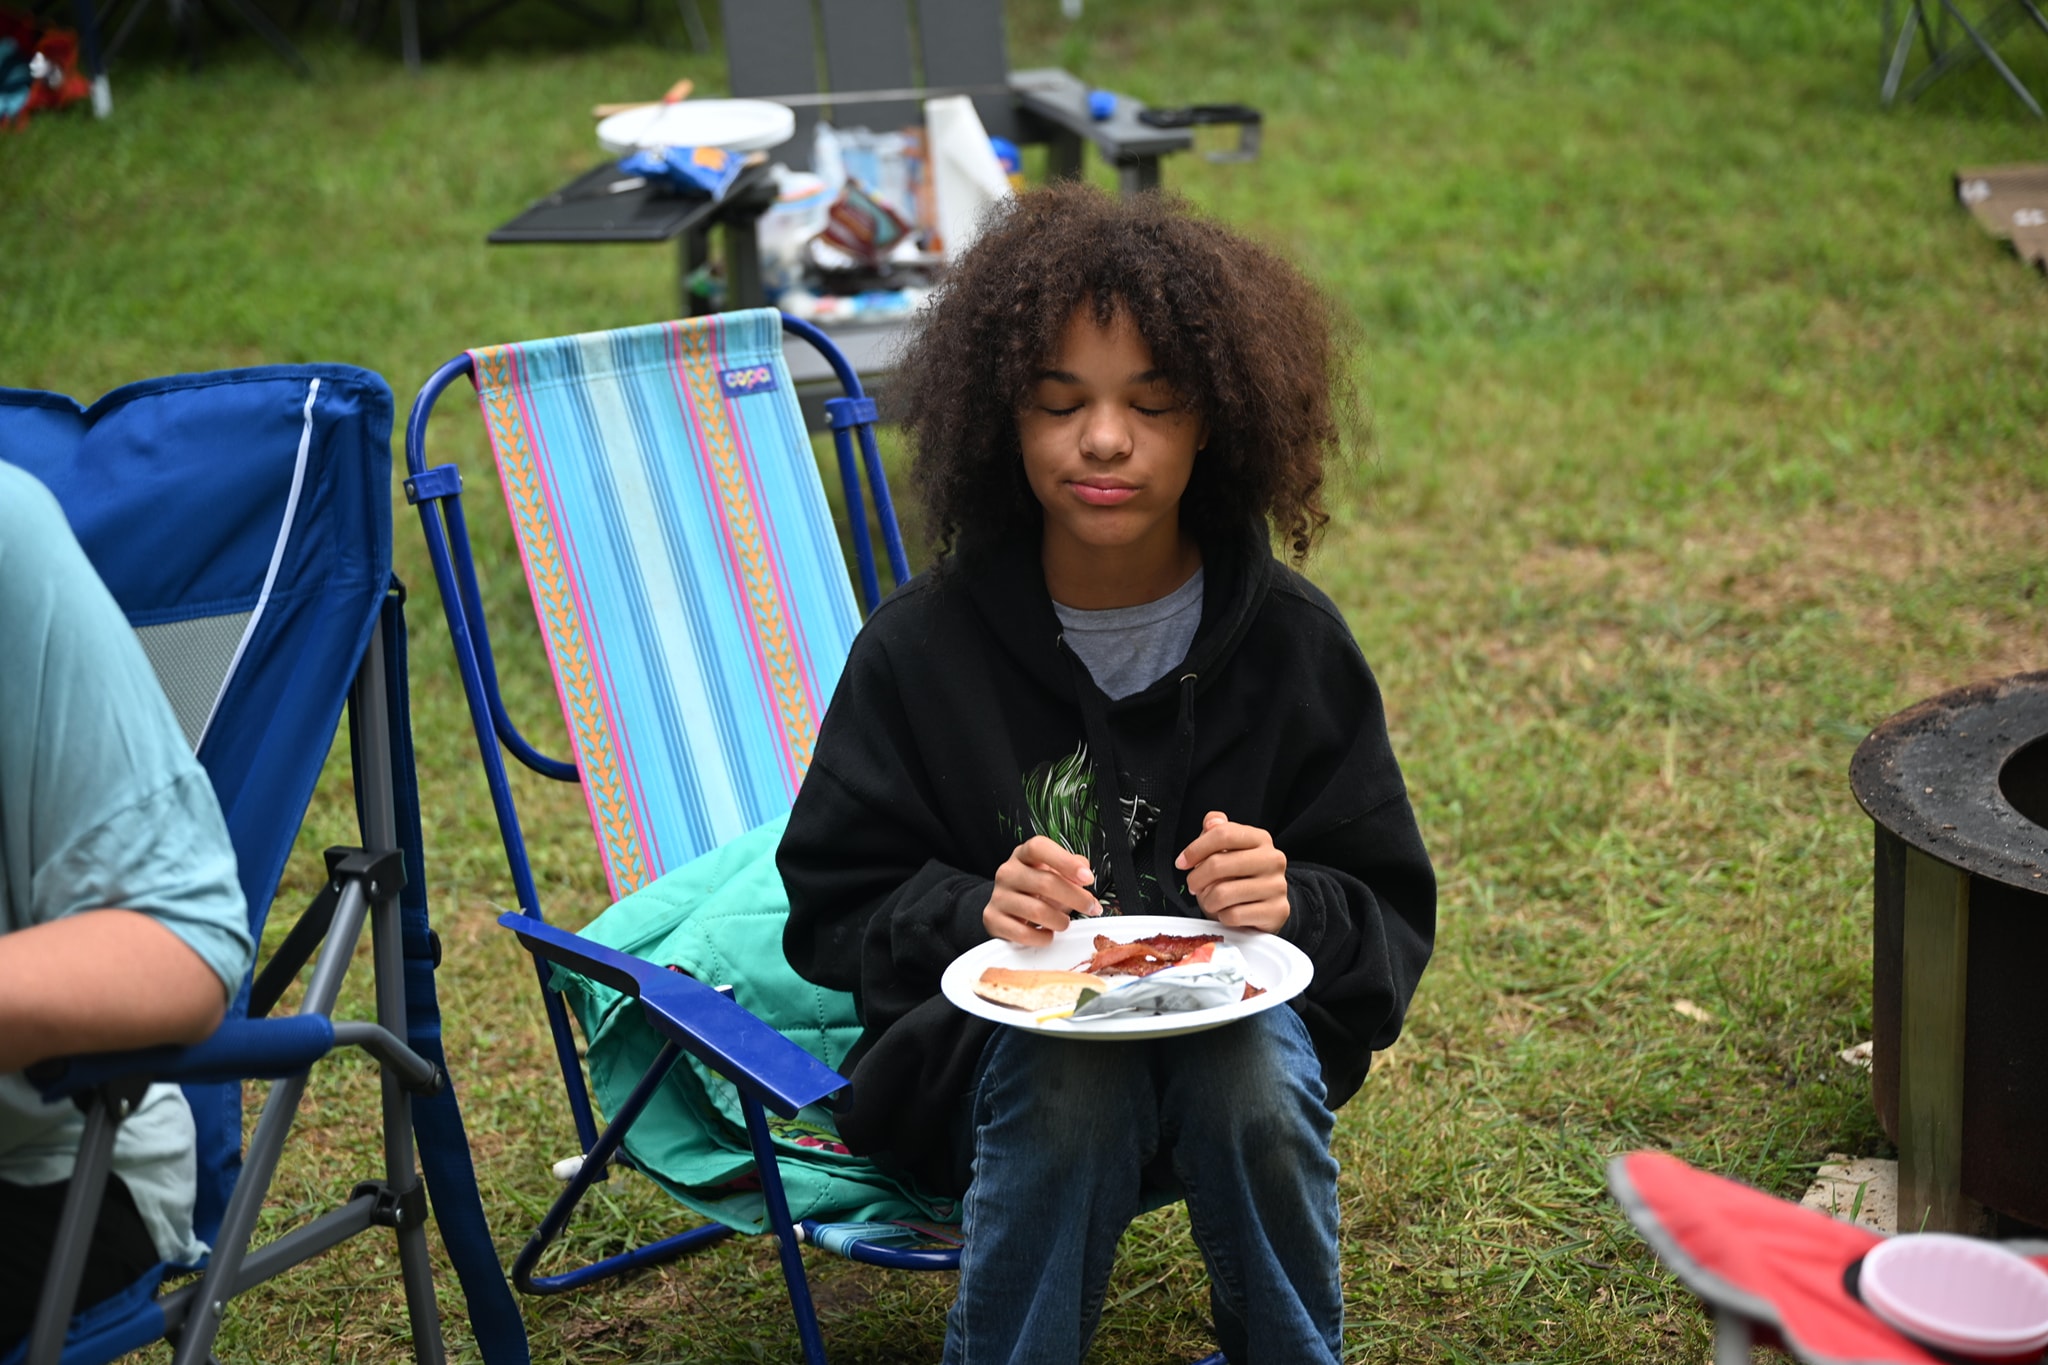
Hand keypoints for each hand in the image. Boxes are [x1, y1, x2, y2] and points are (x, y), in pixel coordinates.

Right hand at [985, 836, 1100, 945]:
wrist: (1006, 908)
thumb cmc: (1036, 888)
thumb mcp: (1053, 871)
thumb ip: (1072, 867)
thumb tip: (1083, 871)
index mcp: (1023, 855)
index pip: (1039, 848)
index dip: (1065, 862)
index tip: (1088, 878)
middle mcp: (1008, 872)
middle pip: (1045, 882)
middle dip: (1076, 898)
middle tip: (1092, 907)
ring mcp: (998, 896)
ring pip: (1037, 911)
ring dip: (1060, 921)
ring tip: (1065, 922)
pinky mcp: (993, 919)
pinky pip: (1024, 933)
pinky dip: (1042, 937)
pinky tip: (1048, 934)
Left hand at [1175, 811, 1289, 932]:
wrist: (1264, 908)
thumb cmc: (1240, 877)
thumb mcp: (1226, 851)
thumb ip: (1217, 832)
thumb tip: (1211, 822)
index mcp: (1260, 839)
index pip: (1223, 834)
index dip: (1195, 849)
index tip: (1182, 862)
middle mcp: (1273, 859)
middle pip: (1218, 864)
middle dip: (1196, 878)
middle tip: (1193, 886)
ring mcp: (1277, 886)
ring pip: (1222, 893)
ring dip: (1208, 900)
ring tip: (1210, 900)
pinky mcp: (1277, 911)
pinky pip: (1233, 915)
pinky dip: (1222, 917)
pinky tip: (1227, 913)